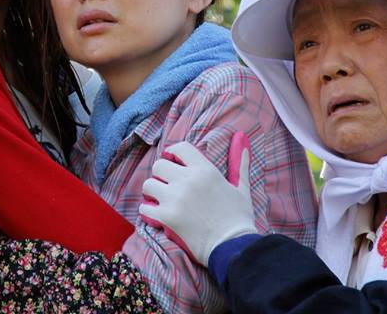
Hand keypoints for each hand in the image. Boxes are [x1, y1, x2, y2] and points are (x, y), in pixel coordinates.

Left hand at [138, 133, 256, 265]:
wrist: (233, 247)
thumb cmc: (239, 218)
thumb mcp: (241, 186)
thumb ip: (239, 162)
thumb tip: (241, 139)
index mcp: (205, 170)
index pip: (180, 148)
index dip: (174, 153)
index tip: (174, 163)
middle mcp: (187, 180)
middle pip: (159, 165)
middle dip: (161, 174)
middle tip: (168, 186)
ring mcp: (175, 198)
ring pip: (148, 184)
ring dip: (153, 192)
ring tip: (162, 200)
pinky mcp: (166, 217)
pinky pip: (144, 207)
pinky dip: (148, 211)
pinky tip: (157, 215)